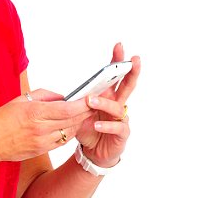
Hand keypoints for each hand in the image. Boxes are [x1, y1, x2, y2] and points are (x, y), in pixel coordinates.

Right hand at [0, 88, 92, 163]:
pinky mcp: (41, 150)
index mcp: (34, 112)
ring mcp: (41, 142)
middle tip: (94, 104)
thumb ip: (44, 96)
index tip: (90, 98)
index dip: (82, 104)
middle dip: (85, 112)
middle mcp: (40, 128)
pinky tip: (71, 126)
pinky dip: (69, 133)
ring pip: (69, 132)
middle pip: (71, 120)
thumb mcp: (20, 100)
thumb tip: (61, 96)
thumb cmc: (0, 119)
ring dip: (79, 123)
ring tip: (84, 114)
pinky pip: (62, 141)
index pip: (66, 108)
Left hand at [75, 42, 140, 167]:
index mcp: (108, 96)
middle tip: (134, 59)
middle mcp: (118, 104)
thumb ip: (76, 103)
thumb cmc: (88, 129)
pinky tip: (97, 124)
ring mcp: (121, 119)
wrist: (94, 152)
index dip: (117, 61)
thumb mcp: (79, 113)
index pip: (114, 76)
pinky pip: (117, 127)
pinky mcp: (122, 133)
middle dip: (132, 71)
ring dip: (104, 102)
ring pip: (118, 107)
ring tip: (91, 101)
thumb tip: (64, 95)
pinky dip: (106, 125)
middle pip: (128, 85)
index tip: (119, 45)